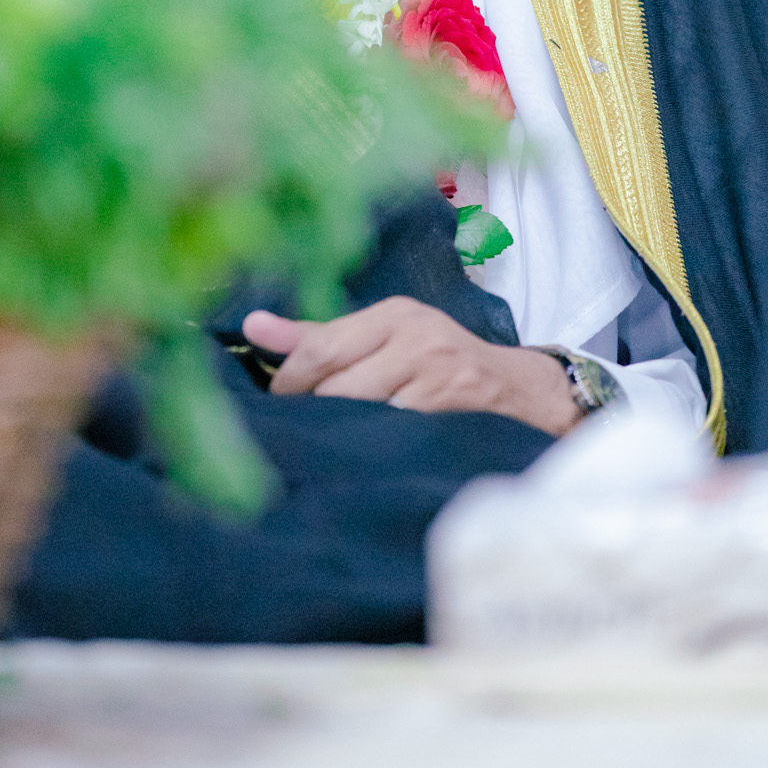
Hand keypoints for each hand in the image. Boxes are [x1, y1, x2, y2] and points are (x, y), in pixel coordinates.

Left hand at [242, 296, 579, 436]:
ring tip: (334, 441)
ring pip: (362, 414)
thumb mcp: (382, 336)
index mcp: (394, 314)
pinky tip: (369, 452)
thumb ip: (317, 337)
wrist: (515, 391)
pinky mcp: (448, 415)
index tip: (277, 402)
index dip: (290, 381)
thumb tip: (252, 325)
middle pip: (337, 386)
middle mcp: (416, 338)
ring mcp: (436, 377)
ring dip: (341, 433)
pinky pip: (391, 437)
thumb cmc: (435, 361)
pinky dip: (373, 447)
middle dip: (313, 411)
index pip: (322, 347)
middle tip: (301, 428)